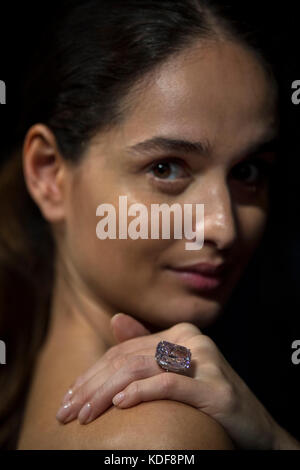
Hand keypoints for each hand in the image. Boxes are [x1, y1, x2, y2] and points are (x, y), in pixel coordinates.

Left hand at [56, 313, 298, 449]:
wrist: (257, 429)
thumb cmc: (209, 399)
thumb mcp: (175, 371)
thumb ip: (146, 345)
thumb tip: (116, 319)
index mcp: (180, 333)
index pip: (124, 350)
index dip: (93, 373)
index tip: (70, 397)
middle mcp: (192, 340)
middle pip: (128, 359)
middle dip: (92, 386)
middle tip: (67, 412)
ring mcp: (206, 361)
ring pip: (141, 369)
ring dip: (105, 393)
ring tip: (84, 414)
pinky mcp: (216, 388)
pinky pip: (169, 385)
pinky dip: (140, 393)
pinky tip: (119, 405)